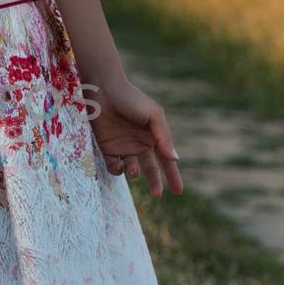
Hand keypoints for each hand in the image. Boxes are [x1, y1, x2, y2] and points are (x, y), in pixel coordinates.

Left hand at [84, 76, 182, 197]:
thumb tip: (175, 159)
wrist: (104, 90)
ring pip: (132, 169)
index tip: (179, 191)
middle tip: (157, 195)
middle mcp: (140, 144)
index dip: (173, 176)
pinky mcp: (107, 148)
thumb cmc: (132, 99)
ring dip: (134, 172)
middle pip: (151, 169)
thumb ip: (164, 137)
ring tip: (134, 170)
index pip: (167, 160)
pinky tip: (119, 163)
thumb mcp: (154, 115)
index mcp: (154, 137)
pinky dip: (117, 169)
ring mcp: (123, 147)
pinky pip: (114, 166)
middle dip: (155, 183)